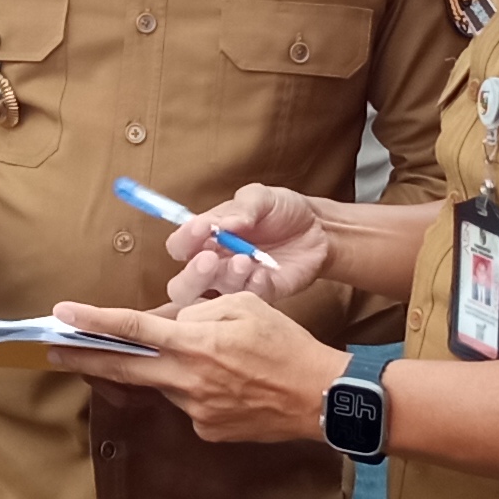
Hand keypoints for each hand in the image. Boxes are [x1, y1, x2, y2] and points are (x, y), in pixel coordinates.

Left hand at [47, 291, 343, 442]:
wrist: (320, 399)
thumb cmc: (287, 345)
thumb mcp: (245, 306)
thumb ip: (200, 312)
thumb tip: (172, 324)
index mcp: (195, 343)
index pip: (132, 329)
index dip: (93, 321)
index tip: (62, 315)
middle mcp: (187, 379)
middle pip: (124, 368)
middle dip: (84, 358)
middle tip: (53, 350)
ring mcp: (195, 410)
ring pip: (165, 384)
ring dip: (168, 370)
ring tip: (216, 360)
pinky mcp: (207, 430)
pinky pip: (189, 404)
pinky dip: (197, 389)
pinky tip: (231, 385)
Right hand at [161, 182, 327, 304]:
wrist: (319, 229)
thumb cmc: (282, 210)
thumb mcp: (261, 198)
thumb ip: (242, 208)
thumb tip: (222, 224)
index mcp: (207, 238)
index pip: (179, 246)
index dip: (184, 240)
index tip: (202, 228)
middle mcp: (216, 264)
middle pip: (183, 285)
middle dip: (192, 276)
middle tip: (210, 260)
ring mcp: (237, 283)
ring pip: (214, 296)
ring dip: (227, 278)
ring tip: (246, 260)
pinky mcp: (261, 295)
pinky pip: (248, 301)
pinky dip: (252, 288)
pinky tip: (264, 273)